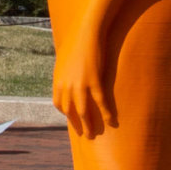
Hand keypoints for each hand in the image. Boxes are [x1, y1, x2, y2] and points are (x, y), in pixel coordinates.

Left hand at [51, 17, 115, 137]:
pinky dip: (106, 114)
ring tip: (92, 135)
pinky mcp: (94, 81)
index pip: (60, 105)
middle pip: (70, 112)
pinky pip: (100, 102)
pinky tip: (112, 122)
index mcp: (59, 82)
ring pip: (83, 112)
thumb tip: (66, 80)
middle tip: (84, 134)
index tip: (74, 119)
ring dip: (88, 126)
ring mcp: (80, 85)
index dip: (67, 114)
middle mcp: (67, 86)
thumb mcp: (64, 61)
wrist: (87, 34)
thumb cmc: (76, 44)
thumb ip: (64, 74)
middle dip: (76, 125)